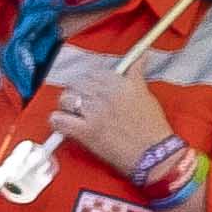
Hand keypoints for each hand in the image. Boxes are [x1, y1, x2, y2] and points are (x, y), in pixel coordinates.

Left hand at [60, 63, 180, 188]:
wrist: (154, 154)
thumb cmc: (152, 127)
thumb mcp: (146, 94)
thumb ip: (136, 74)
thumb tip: (141, 57)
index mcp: (120, 84)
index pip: (92, 73)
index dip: (88, 81)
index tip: (90, 88)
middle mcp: (105, 95)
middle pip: (76, 85)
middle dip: (76, 92)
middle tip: (81, 102)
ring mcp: (93, 113)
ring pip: (65, 99)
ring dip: (66, 105)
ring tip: (73, 113)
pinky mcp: (85, 131)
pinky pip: (59, 120)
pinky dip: (58, 121)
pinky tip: (64, 124)